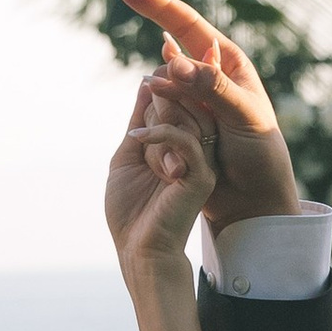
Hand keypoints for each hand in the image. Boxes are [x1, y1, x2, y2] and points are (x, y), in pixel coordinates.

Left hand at [105, 101, 217, 280]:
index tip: (148, 80)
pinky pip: (187, 141)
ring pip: (189, 121)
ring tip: (137, 120)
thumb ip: (139, 124)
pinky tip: (137, 138)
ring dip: (160, 116)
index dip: (165, 89)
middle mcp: (199, 155)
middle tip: (147, 86)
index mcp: (184, 149)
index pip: (182, 105)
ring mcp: (203, 165)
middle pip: (190, 107)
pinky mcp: (202, 178)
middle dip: (165, 96)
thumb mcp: (128, 157)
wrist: (139, 251)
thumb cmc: (130, 211)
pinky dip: (161, 134)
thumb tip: (145, 86)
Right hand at [121, 0, 300, 229]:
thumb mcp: (244, 117)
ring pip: (159, 93)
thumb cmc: (260, 157)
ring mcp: (191, 101)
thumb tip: (172, 59)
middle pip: (168, 63)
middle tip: (204, 126)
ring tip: (205, 143)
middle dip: (171, 89)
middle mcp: (207, 77)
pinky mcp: (178, 126)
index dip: (158, 5)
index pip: (188, 24)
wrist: (254, 201)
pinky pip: (157, 117)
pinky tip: (176, 148)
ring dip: (169, 115)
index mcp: (229, 63)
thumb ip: (211, 87)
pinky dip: (161, 129)